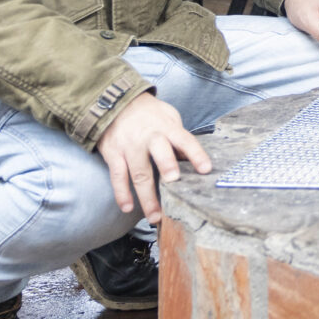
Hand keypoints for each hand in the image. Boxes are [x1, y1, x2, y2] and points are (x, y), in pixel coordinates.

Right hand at [94, 92, 211, 223]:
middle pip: (158, 152)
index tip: (206, 169)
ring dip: (146, 196)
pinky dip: (121, 193)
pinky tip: (127, 207)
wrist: (115, 103)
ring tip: (154, 216)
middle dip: (166, 166)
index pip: (185, 140)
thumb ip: (179, 137)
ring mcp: (129, 147)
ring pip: (138, 173)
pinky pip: (117, 176)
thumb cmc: (150, 115)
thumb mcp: (169, 117)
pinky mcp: (113, 154)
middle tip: (173, 181)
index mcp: (167, 128)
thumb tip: (190, 159)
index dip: (196, 154)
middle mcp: (148, 137)